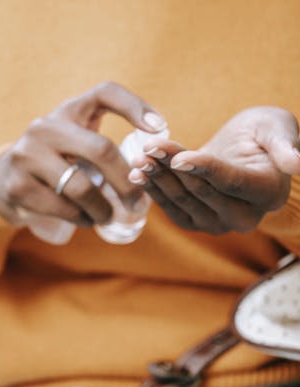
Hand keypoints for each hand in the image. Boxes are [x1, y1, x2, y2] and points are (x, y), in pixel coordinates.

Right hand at [0, 81, 165, 227]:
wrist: (5, 180)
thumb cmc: (57, 160)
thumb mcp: (77, 139)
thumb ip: (107, 143)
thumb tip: (154, 164)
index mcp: (67, 111)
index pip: (105, 94)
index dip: (135, 107)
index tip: (160, 129)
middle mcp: (44, 127)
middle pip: (100, 150)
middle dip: (126, 181)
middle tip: (139, 202)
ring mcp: (26, 156)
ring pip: (81, 187)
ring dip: (103, 208)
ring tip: (109, 216)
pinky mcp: (17, 186)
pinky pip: (62, 208)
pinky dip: (82, 218)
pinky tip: (86, 219)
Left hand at [128, 106, 299, 233]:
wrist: (245, 147)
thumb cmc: (264, 131)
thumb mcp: (278, 127)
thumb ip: (284, 144)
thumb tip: (297, 164)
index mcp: (269, 192)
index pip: (231, 182)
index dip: (204, 169)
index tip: (179, 157)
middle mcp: (246, 216)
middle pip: (202, 192)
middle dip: (172, 169)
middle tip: (148, 148)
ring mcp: (218, 224)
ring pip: (182, 200)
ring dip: (157, 178)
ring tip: (139, 157)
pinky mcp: (195, 223)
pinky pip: (171, 208)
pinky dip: (153, 189)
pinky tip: (137, 172)